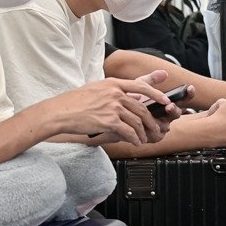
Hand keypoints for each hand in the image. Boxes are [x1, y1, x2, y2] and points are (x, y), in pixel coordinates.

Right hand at [40, 74, 173, 145]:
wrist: (60, 112)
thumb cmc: (74, 102)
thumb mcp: (96, 89)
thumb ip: (114, 91)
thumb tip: (130, 97)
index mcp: (113, 83)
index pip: (141, 86)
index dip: (156, 93)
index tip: (166, 100)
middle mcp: (115, 93)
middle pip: (142, 107)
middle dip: (151, 120)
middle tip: (156, 128)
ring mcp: (112, 106)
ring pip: (137, 121)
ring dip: (143, 132)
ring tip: (144, 139)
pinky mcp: (108, 120)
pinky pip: (128, 131)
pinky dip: (134, 138)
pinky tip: (135, 142)